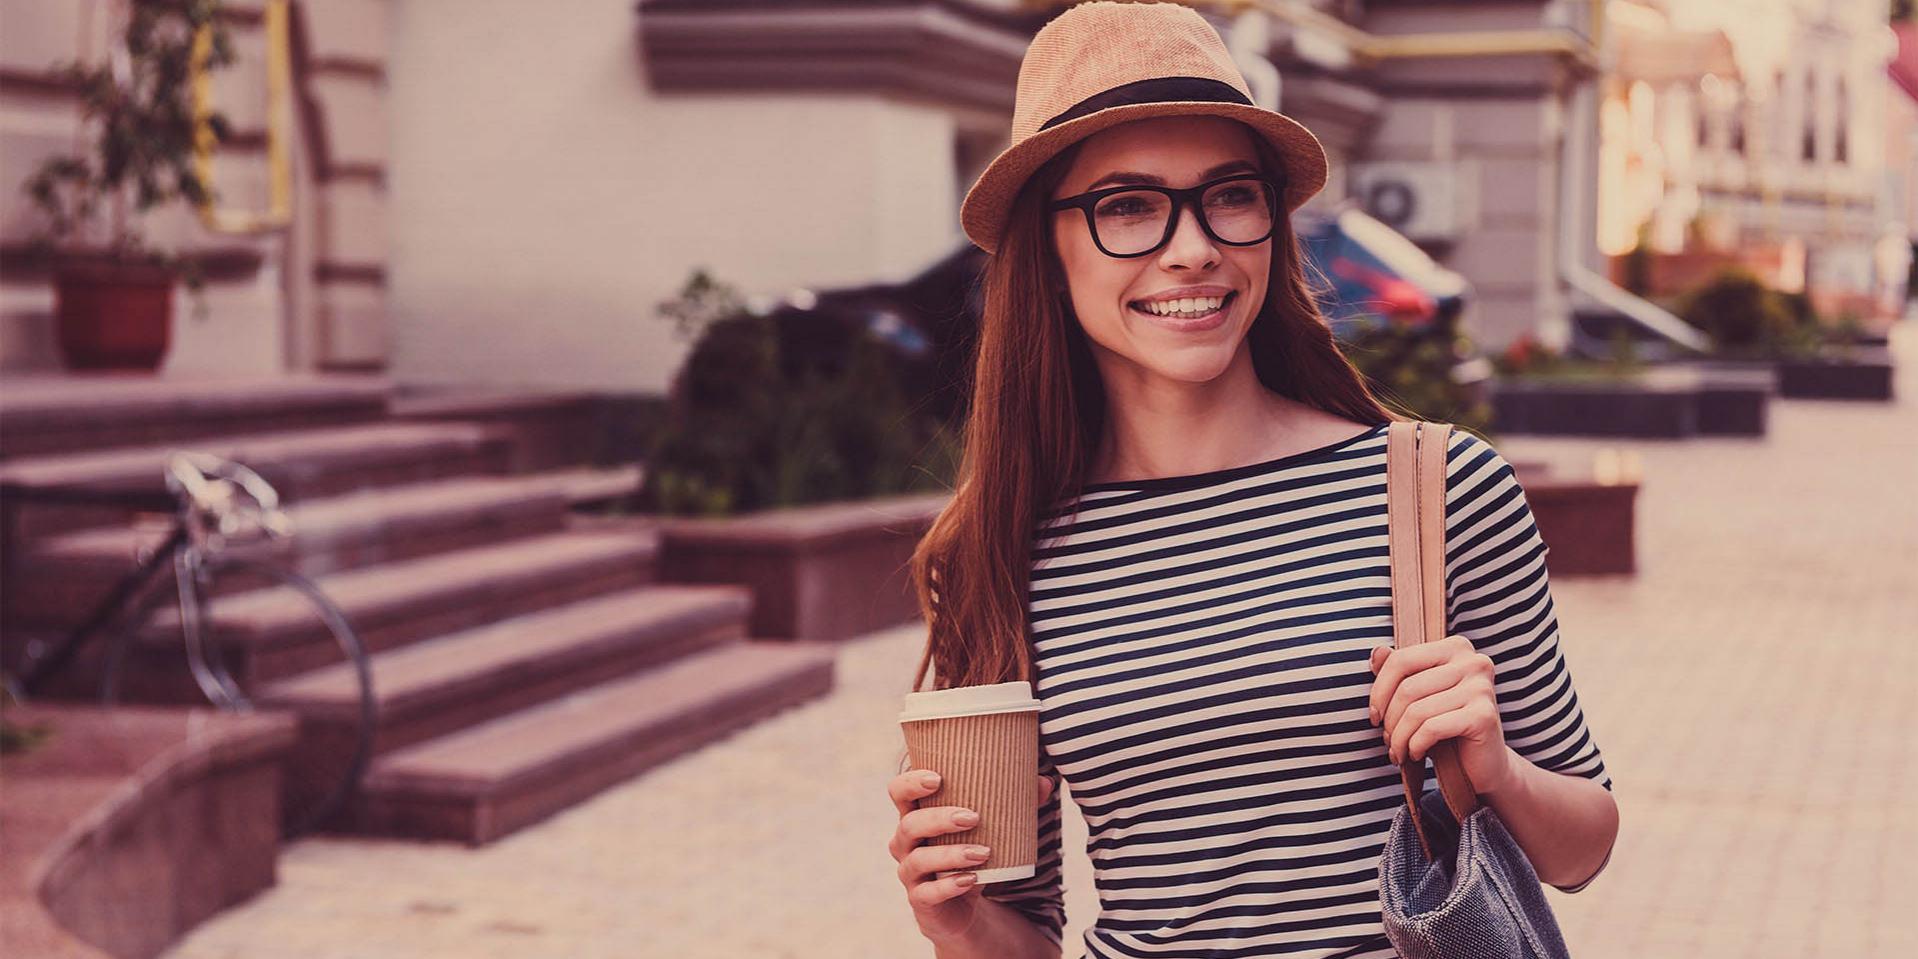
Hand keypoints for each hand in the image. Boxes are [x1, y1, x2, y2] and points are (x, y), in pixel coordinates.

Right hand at [887, 768, 1055, 944]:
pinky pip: (928, 893)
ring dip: (951, 854)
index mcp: (916, 815)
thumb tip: (1046, 782)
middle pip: (909, 824)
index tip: (937, 778)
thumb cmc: (970, 852)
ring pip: (919, 860)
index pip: (898, 792)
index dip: (910, 782)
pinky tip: (971, 879)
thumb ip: (1015, 804)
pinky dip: (949, 885)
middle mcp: (905, 843)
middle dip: (939, 818)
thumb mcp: (988, 829)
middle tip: (974, 817)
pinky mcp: (921, 900)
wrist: (962, 906)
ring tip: (983, 852)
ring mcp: (910, 873)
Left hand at [1367, 636, 1516, 794]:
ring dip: (1400, 738)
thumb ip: (1400, 671)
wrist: (1483, 763)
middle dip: (1390, 720)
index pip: (1401, 660)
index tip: (1374, 715)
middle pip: (1408, 688)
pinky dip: (1416, 745)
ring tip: (1398, 752)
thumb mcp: (1420, 696)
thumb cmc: (1446, 726)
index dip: (1379, 691)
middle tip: (1387, 740)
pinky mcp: (1484, 716)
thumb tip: (1377, 652)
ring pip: (1417, 711)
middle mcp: (1473, 662)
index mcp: (1456, 648)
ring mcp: (1482, 688)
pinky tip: (1416, 754)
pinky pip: (1432, 728)